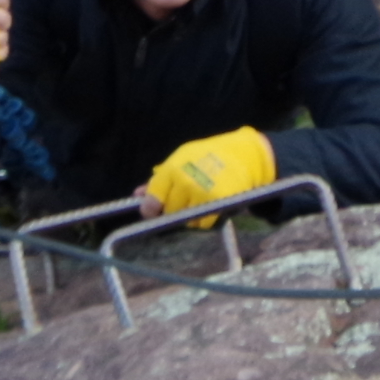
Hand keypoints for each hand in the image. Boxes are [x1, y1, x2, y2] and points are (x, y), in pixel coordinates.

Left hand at [138, 125, 276, 217]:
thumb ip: (158, 180)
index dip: (150, 208)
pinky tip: (209, 207)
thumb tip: (136, 196)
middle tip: (184, 201)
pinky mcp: (217, 204)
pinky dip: (205, 220)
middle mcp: (185, 182)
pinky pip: (203, 224)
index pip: (153, 198)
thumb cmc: (207, 156)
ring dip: (190, 217)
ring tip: (199, 202)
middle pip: (169, 211)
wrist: (243, 155)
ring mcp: (201, 194)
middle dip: (174, 209)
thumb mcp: (180, 161)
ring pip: (186, 220)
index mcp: (172, 169)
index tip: (153, 211)